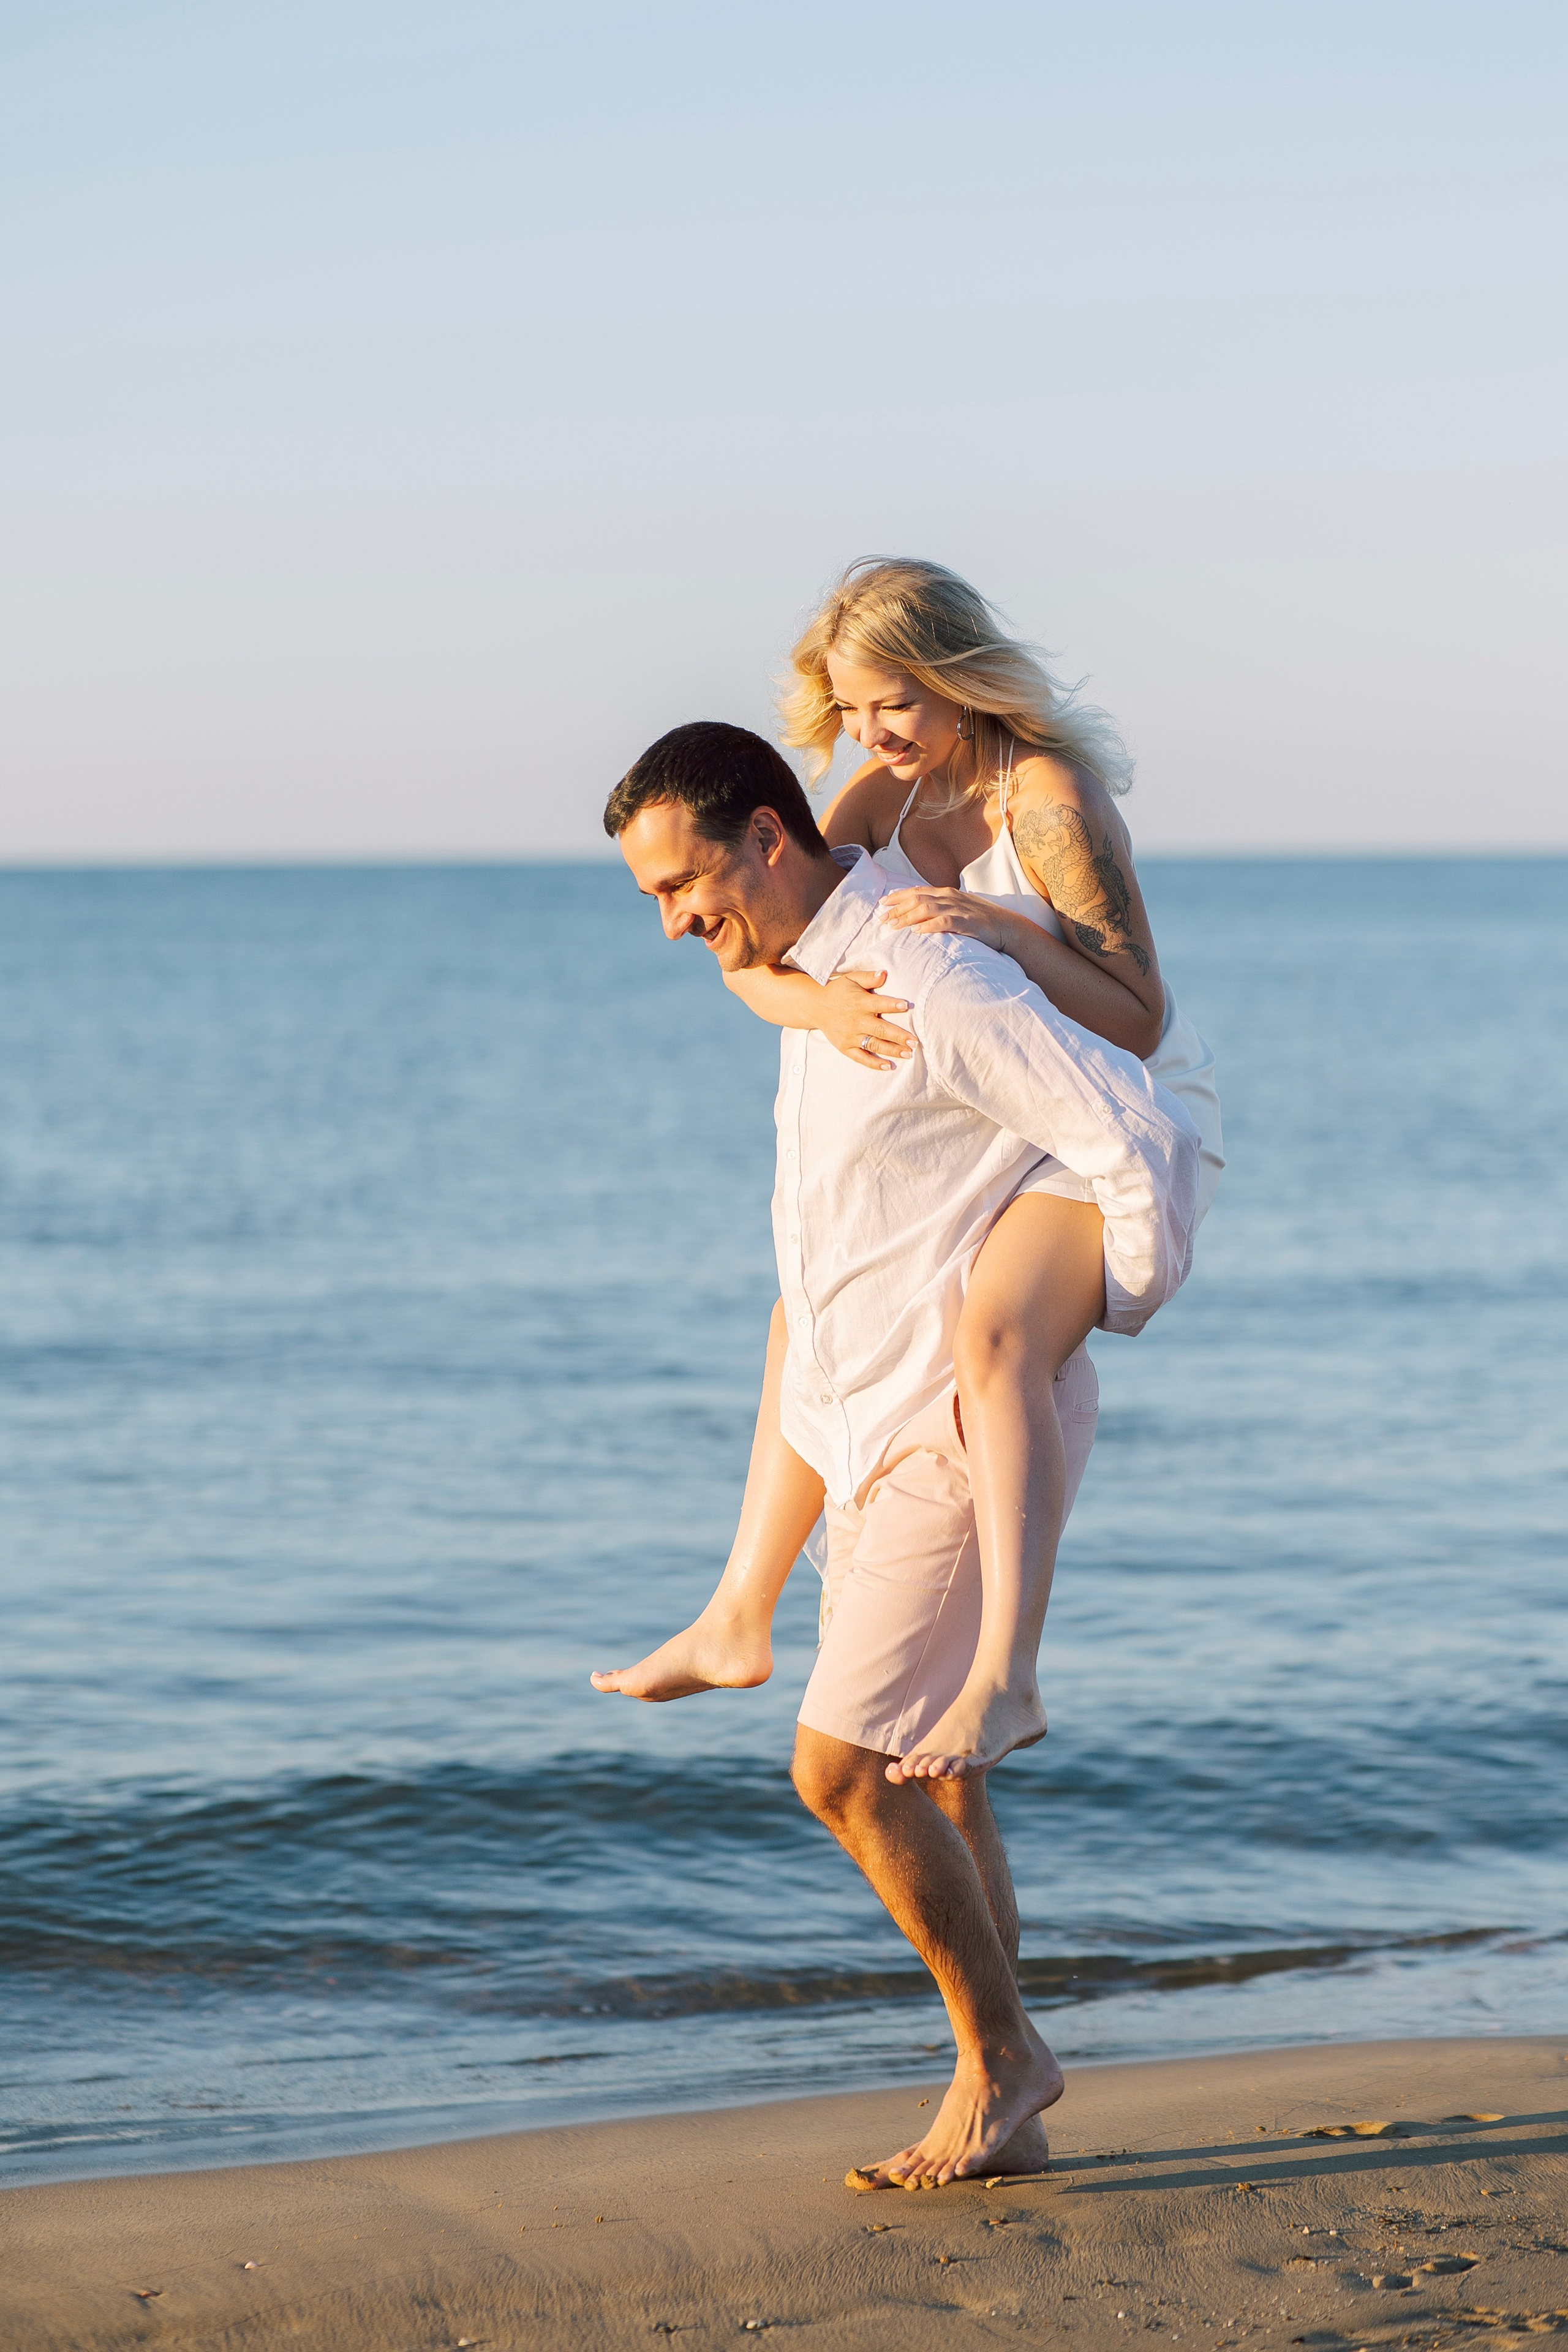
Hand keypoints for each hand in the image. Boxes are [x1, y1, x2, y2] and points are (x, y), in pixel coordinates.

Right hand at [816, 969, 914, 1069]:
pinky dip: (874, 1063)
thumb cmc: (838, 991)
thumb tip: (884, 973)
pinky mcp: (845, 1047)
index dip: (892, 1005)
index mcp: (860, 1002)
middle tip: (915, 1042)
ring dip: (892, 1050)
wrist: (815, 1006)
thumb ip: (868, 977)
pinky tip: (888, 1066)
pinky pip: (860, 1057)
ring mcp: (850, 1036)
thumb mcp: (851, 979)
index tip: (907, 1006)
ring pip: (874, 1044)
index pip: (879, 1004)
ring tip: (909, 1054)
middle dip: (898, 1036)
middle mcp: (856, 1020)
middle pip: (880, 1029)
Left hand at [880, 886, 1005, 951]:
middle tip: (881, 918)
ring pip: (926, 908)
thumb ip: (940, 910)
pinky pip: (944, 922)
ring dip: (907, 917)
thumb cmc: (981, 921)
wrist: (1008, 927)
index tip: (882, 903)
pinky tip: (917, 931)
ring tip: (893, 926)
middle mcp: (950, 897)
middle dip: (897, 908)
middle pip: (917, 898)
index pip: (917, 891)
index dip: (898, 896)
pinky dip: (928, 926)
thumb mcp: (958, 910)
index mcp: (947, 893)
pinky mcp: (967, 922)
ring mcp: (959, 909)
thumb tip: (919, 916)